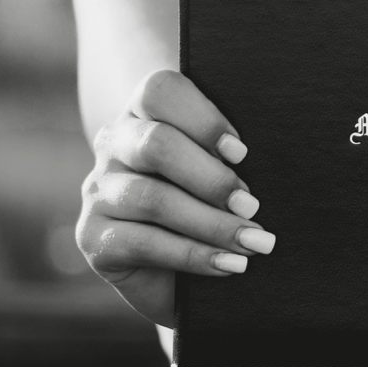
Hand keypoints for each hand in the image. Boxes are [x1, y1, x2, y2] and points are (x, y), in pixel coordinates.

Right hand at [77, 68, 272, 327]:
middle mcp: (113, 145)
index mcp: (142, 113)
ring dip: (211, 224)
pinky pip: (143, 243)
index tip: (242, 153)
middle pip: (156, 144)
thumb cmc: (211, 209)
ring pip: (152, 199)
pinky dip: (194, 256)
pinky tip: (229, 265)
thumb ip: (232, 159)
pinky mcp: (93, 239)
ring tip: (254, 241)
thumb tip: (274, 163)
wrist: (180, 274)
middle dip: (212, 178)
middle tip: (252, 205)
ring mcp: (98, 192)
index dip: (202, 119)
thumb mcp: (222, 176)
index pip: (159, 91)